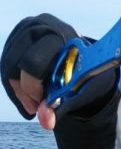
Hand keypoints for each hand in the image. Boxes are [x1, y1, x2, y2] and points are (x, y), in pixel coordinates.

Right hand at [1, 13, 78, 128]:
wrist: (84, 59)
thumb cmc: (86, 75)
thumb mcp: (80, 91)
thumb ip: (62, 105)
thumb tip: (46, 122)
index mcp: (61, 35)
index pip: (34, 62)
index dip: (33, 87)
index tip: (43, 102)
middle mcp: (40, 26)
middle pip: (16, 65)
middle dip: (26, 91)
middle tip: (37, 107)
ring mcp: (25, 30)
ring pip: (8, 68)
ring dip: (20, 91)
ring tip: (36, 103)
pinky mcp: (16, 40)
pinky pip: (7, 68)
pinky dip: (16, 87)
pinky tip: (31, 96)